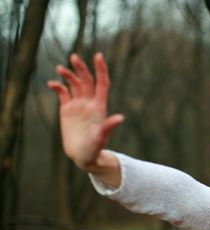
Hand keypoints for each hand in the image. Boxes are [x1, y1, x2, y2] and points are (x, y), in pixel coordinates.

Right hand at [47, 53, 123, 169]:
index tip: (98, 55)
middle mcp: (89, 103)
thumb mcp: (101, 137)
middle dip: (81, 68)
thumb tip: (120, 118)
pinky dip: (57, 86)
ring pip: (74, 84)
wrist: (84, 156)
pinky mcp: (67, 110)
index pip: (102, 83)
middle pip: (86, 80)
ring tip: (60, 68)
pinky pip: (63, 94)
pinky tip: (51, 84)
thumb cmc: (95, 148)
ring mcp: (78, 106)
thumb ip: (108, 126)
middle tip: (74, 57)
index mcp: (99, 107)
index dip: (101, 69)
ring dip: (68, 75)